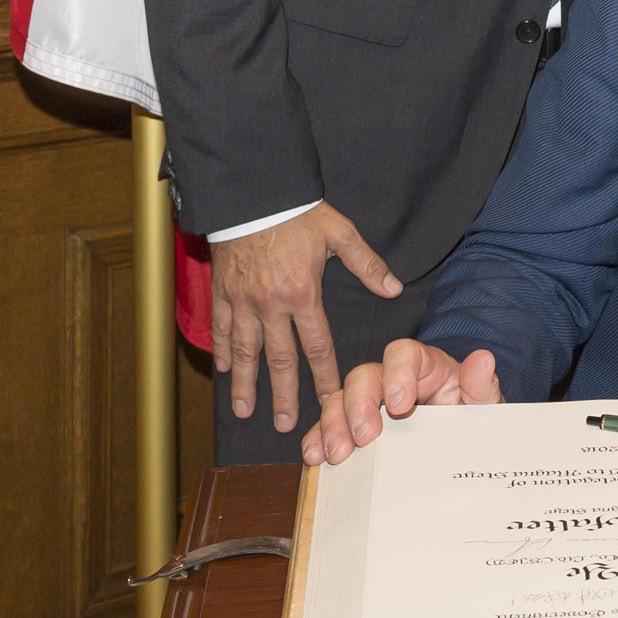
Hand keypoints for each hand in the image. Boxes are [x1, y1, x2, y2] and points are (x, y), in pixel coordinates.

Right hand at [211, 201, 402, 432]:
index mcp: (304, 294)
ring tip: (245, 410)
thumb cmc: (298, 212)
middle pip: (278, 359)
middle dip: (282, 394)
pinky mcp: (223, 292)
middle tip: (283, 425)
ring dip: (246, 384)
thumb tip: (394, 289)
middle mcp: (271, 305)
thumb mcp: (339, 233)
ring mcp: (243, 301)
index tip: (328, 401)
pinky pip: (222, 329)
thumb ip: (367, 264)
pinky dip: (223, 351)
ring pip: (245, 351)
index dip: (323, 376)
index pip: (317, 346)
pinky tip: (224, 371)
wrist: (252, 193)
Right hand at [303, 340, 502, 466]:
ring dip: (334, 425)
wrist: (464, 450)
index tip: (400, 404)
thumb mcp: (483, 406)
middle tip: (365, 436)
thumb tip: (483, 359)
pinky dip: (318, 439)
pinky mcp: (354, 426)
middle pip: (364, 376)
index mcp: (424, 366)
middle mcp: (392, 379)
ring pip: (340, 400)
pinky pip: (328, 427)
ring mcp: (370, 403)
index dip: (397, 373)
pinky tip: (315, 456)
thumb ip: (482, 385)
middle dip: (359, 404)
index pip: (403, 353)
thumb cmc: (472, 420)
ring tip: (338, 453)